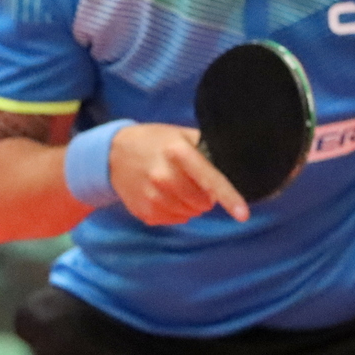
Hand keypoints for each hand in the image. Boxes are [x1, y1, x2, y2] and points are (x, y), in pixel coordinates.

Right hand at [110, 123, 248, 225]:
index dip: (229, 197)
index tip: (243, 214)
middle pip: (202, 202)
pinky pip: (174, 219)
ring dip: (190, 205)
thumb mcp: (180, 135)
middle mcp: (163, 177)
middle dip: (205, 196)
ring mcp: (152, 196)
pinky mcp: (143, 211)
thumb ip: (207, 149)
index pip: (209, 179)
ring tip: (176, 188)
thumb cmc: (154, 142)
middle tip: (193, 182)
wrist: (111, 154)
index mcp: (177, 153)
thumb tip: (234, 166)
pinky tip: (164, 196)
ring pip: (189, 213)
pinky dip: (175, 211)